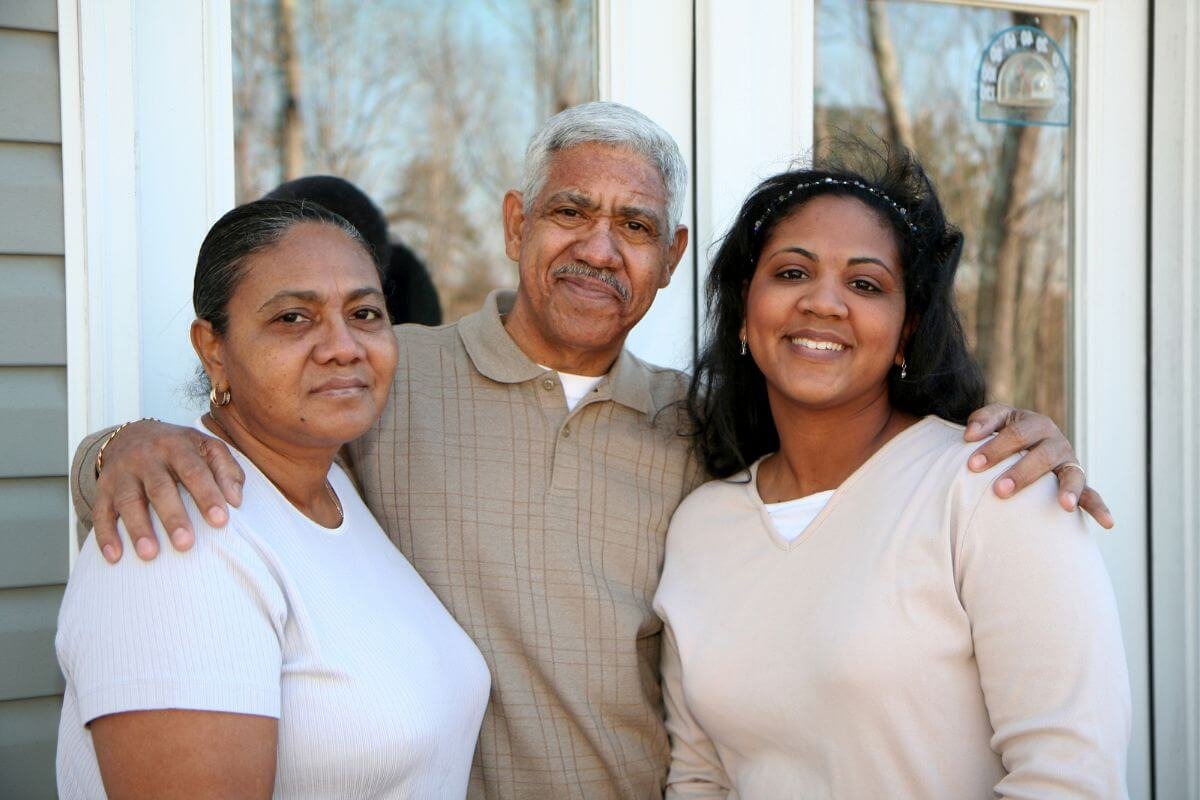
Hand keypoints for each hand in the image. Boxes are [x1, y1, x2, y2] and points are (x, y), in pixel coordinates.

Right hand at [92, 420, 244, 562]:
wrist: (133, 435)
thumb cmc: (181, 450)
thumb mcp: (207, 448)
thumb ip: (227, 470)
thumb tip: (236, 500)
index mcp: (177, 446)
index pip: (194, 470)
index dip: (207, 495)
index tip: (220, 521)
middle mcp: (146, 458)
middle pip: (159, 488)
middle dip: (173, 517)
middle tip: (186, 544)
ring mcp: (121, 473)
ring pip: (129, 501)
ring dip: (138, 529)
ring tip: (150, 555)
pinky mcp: (103, 488)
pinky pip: (101, 512)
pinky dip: (105, 535)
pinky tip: (114, 556)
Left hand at [963, 403, 1113, 529]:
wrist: (1023, 440)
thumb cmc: (1004, 431)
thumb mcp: (995, 419)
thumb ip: (982, 420)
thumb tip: (970, 436)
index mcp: (1035, 424)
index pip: (1017, 433)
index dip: (995, 447)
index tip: (972, 465)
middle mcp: (1056, 442)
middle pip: (1042, 456)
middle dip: (1021, 473)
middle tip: (999, 490)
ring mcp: (1068, 463)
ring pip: (1070, 475)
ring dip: (1066, 490)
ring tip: (1063, 505)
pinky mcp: (1076, 481)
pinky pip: (1091, 494)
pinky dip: (1099, 507)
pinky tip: (1107, 523)